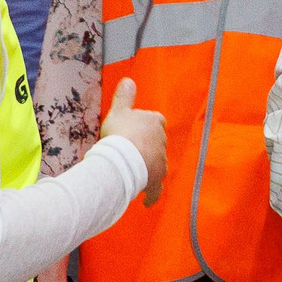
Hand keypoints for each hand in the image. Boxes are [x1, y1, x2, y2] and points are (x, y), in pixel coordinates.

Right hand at [99, 79, 168, 204]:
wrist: (123, 159)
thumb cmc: (120, 133)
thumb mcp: (119, 110)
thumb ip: (124, 96)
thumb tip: (128, 80)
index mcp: (155, 122)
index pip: (154, 120)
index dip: (144, 125)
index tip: (135, 130)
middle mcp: (162, 142)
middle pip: (156, 143)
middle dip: (146, 147)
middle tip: (131, 151)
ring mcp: (161, 162)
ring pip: (156, 164)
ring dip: (148, 167)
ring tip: (136, 172)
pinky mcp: (156, 180)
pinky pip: (155, 189)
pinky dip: (152, 195)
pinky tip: (147, 202)